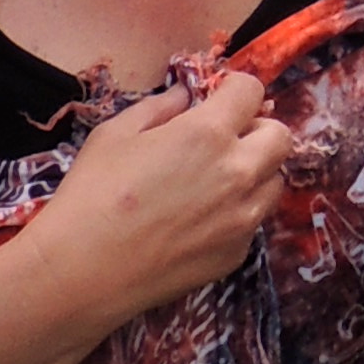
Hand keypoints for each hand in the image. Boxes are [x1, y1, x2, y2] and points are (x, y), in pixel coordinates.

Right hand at [29, 66, 290, 333]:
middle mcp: (238, 173)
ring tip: (216, 180)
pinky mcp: (236, 254)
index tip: (219, 99)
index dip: (235, 90)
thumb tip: (187, 97)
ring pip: (275, 181)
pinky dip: (238, 212)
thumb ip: (161, 107)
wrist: (83, 272)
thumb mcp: (116, 133)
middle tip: (226, 138)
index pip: (251, 91)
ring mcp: (242, 218)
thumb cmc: (91, 195)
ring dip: (255, 172)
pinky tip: (201, 219)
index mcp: (208, 133)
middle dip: (258, 129)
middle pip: (280, 136)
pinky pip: (254, 221)